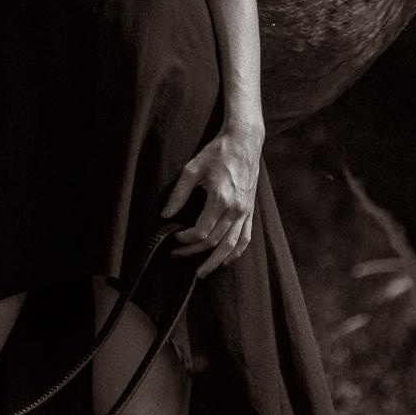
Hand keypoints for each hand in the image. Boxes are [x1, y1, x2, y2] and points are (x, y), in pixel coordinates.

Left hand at [161, 123, 261, 275]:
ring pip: (231, 246)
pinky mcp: (250, 211)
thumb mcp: (192, 169)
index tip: (174, 235)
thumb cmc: (217, 152)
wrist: (244, 142)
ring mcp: (245, 211)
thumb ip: (178, 194)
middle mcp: (235, 209)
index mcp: (220, 199)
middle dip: (194, 252)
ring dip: (216, 261)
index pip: (201, 232)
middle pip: (214, 242)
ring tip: (202, 272)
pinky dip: (236, 253)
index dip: (185, 238)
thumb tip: (165, 215)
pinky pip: (245, 238)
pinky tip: (226, 261)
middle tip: (177, 255)